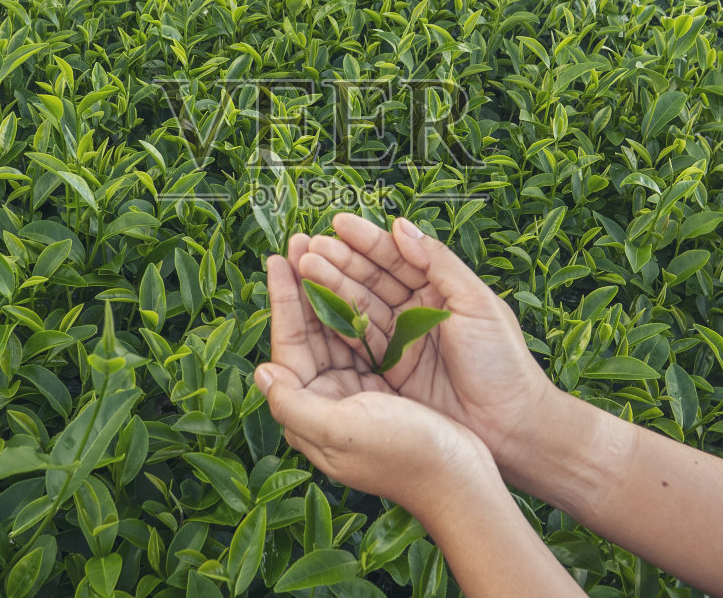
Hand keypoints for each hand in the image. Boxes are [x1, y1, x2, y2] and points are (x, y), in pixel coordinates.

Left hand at [256, 253, 497, 516]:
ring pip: (336, 331)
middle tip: (299, 241)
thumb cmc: (403, 455)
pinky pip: (365, 340)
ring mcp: (356, 394)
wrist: (461, 481)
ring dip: (329, 291)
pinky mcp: (385, 389)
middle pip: (309, 334)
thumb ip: (293, 405)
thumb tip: (261, 372)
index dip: (282, 301)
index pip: (288, 347)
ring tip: (323, 250)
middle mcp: (328, 402)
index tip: (278, 259)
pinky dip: (358, 310)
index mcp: (311, 413)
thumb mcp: (341, 431)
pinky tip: (359, 281)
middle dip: (304, 287)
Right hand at [288, 213, 561, 483]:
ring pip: (359, 306)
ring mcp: (401, 342)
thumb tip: (401, 226)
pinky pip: (358, 342)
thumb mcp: (477, 303)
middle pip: (371, 279)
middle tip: (307, 245)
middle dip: (339, 260)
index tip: (337, 224)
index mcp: (440, 289)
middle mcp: (416, 312)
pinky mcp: (389, 372)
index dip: (367, 240)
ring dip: (330, 286)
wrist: (511, 426)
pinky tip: (312, 304)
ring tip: (302, 265)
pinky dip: (335, 323)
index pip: (397, 257)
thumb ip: (438, 263)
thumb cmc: (502, 362)